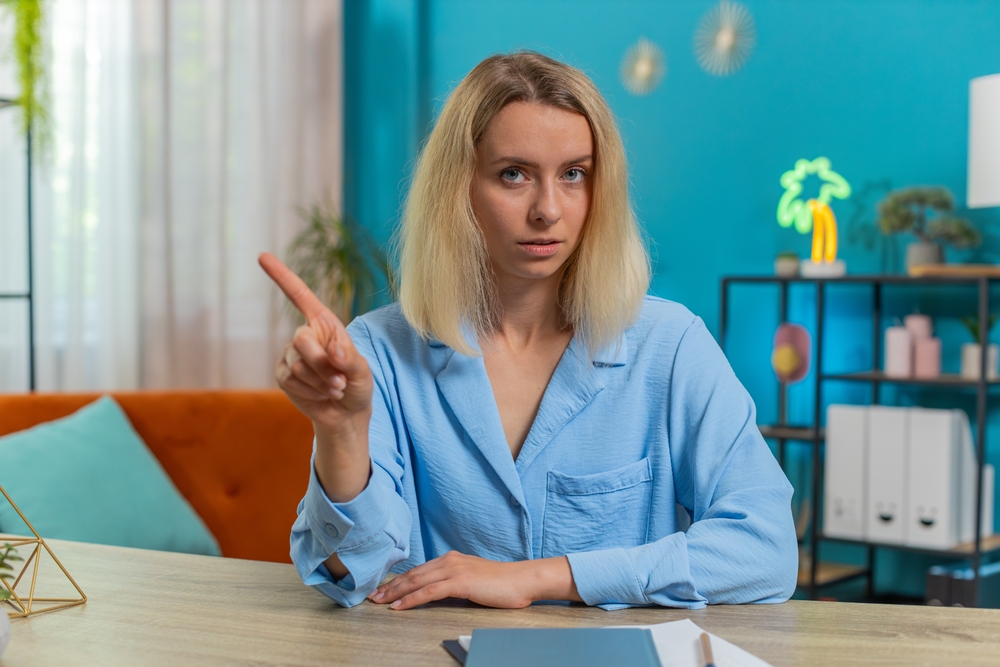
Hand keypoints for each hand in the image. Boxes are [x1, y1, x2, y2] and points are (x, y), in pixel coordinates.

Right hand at [259, 252, 372, 505]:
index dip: (281, 276)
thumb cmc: (357, 385)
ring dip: (320, 383)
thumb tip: (334, 353)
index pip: (300, 296)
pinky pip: (290, 380)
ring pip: (297, 366)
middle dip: (321, 364)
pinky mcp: (283, 374)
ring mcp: (291, 355)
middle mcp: (305, 335)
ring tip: (334, 389)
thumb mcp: (363, 372)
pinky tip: (320, 395)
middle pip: (301, 340)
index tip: (262, 255)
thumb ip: (351, 361)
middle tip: (340, 380)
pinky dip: (309, 391)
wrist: (344, 413)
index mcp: (325, 324)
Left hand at [367, 551, 581, 609]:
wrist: (522, 580)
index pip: (418, 571)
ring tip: (380, 602)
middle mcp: (449, 560)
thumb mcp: (472, 580)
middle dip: (390, 586)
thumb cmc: (501, 584)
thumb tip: (435, 592)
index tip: (383, 589)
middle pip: (413, 574)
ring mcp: (454, 569)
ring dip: (395, 592)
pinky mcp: (459, 581)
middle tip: (372, 597)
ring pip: (416, 582)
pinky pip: (428, 591)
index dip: (398, 581)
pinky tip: (399, 606)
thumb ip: (453, 582)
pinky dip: (411, 599)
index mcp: (451, 559)